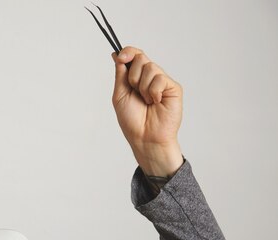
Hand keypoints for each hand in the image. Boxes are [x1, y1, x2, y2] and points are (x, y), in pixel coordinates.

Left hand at [112, 46, 183, 176]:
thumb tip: (117, 54)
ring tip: (146, 101)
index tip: (121, 57)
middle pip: (141, 58)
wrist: (144, 137)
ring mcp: (162, 82)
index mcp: (136, 78)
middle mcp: (149, 78)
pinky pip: (160, 79)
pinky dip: (153, 91)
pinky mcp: (173, 87)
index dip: (128, 52)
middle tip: (134, 91)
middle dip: (133, 75)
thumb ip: (120, 74)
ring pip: (150, 67)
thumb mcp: (120, 94)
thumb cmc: (132, 120)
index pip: (134, 56)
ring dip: (142, 86)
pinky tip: (155, 102)